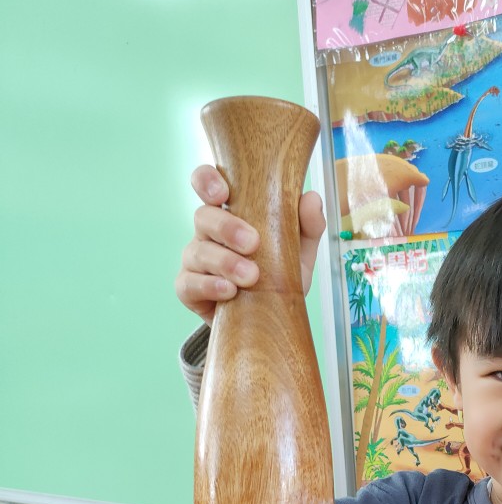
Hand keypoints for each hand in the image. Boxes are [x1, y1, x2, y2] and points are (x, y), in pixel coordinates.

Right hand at [174, 164, 326, 323]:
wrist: (268, 322)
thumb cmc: (277, 278)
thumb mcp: (300, 253)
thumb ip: (308, 226)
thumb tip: (312, 198)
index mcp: (230, 213)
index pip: (207, 184)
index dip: (208, 181)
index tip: (223, 193)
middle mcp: (207, 232)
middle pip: (202, 216)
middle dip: (226, 227)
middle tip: (253, 243)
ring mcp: (195, 261)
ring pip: (198, 252)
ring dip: (225, 262)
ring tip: (250, 277)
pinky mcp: (188, 290)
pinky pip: (189, 284)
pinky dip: (210, 286)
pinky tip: (229, 291)